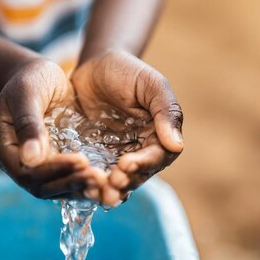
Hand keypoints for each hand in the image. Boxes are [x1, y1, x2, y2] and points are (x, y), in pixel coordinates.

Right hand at [0, 58, 106, 198]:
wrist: (41, 75)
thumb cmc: (30, 79)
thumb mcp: (27, 94)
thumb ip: (29, 124)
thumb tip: (31, 158)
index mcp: (4, 149)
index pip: (27, 173)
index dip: (54, 170)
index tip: (81, 159)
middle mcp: (20, 163)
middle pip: (43, 187)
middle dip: (70, 183)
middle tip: (98, 177)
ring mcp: (39, 166)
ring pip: (58, 188)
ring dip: (81, 187)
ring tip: (105, 180)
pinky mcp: (57, 163)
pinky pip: (70, 179)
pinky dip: (86, 183)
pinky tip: (106, 179)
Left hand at [71, 50, 183, 205]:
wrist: (93, 66)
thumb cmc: (126, 71)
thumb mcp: (150, 84)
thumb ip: (166, 110)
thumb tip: (176, 145)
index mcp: (159, 134)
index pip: (158, 156)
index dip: (144, 164)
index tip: (126, 165)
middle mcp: (141, 149)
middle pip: (139, 174)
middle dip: (127, 181)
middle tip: (111, 183)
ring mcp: (118, 155)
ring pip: (120, 180)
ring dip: (111, 190)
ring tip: (100, 193)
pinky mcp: (97, 157)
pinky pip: (97, 174)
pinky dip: (93, 184)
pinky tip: (83, 187)